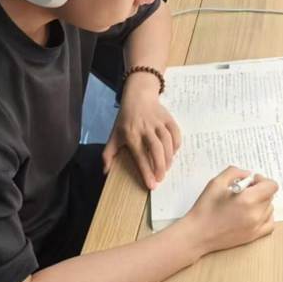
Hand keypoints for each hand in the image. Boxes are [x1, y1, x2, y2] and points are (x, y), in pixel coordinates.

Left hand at [102, 74, 180, 189]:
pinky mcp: (168, 118)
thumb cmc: (125, 119)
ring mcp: (158, 122)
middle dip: (160, 167)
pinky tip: (173, 154)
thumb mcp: (114, 135)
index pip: (140, 156)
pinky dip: (176, 145)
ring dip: (169, 158)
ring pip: (168, 142)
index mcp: (131, 134)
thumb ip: (108, 154)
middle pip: (156, 149)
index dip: (146, 172)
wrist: (138, 95)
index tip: (152, 186)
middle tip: (161, 179)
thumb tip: (105, 171)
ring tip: (166, 169)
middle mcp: (145, 128)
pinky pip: (176, 133)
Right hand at [182, 166, 277, 255]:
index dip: (262, 180)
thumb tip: (247, 174)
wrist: (197, 234)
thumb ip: (234, 172)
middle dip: (259, 190)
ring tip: (245, 203)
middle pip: (269, 196)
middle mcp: (255, 214)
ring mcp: (255, 227)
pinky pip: (269, 223)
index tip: (252, 181)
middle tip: (244, 191)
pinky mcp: (253, 236)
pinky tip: (254, 213)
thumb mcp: (216, 183)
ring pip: (269, 208)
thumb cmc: (205, 209)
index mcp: (247, 200)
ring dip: (261, 203)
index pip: (271, 186)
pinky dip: (265, 216)